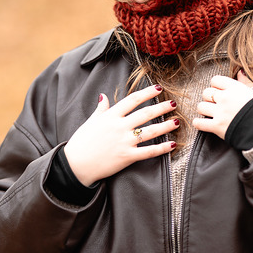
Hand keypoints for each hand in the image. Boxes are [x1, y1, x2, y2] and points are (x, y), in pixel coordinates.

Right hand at [64, 84, 178, 185]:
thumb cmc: (82, 142)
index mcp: (111, 115)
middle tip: (173, 103)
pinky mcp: (127, 156)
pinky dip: (162, 148)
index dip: (147, 93)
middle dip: (162, 107)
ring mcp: (124, 141)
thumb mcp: (91, 121)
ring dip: (165, 126)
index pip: (133, 100)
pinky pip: (148, 152)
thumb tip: (103, 96)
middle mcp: (119, 126)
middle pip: (145, 114)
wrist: (75, 164)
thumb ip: (101, 109)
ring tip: (177, 121)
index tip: (158, 88)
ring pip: (150, 131)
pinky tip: (172, 144)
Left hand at [193, 71, 252, 139]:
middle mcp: (225, 98)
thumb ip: (246, 83)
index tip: (220, 91)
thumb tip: (240, 72)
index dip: (216, 86)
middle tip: (215, 104)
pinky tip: (202, 123)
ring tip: (210, 114)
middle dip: (209, 98)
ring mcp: (220, 112)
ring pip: (200, 106)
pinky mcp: (217, 127)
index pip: (216, 80)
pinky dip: (198, 123)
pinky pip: (199, 123)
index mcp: (235, 88)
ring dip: (204, 110)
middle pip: (206, 92)